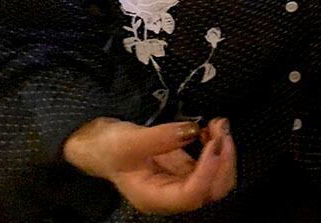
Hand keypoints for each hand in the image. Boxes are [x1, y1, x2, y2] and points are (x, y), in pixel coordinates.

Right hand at [63, 117, 235, 214]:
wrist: (97, 146)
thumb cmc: (107, 147)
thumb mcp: (128, 140)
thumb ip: (160, 137)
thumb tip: (192, 130)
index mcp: (155, 197)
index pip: (192, 194)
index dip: (209, 169)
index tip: (215, 141)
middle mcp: (171, 195)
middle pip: (212, 190)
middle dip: (224, 159)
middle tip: (220, 127)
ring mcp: (180, 181)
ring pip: (216, 178)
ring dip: (223, 151)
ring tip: (217, 124)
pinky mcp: (183, 168)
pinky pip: (209, 164)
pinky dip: (216, 147)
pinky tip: (208, 129)